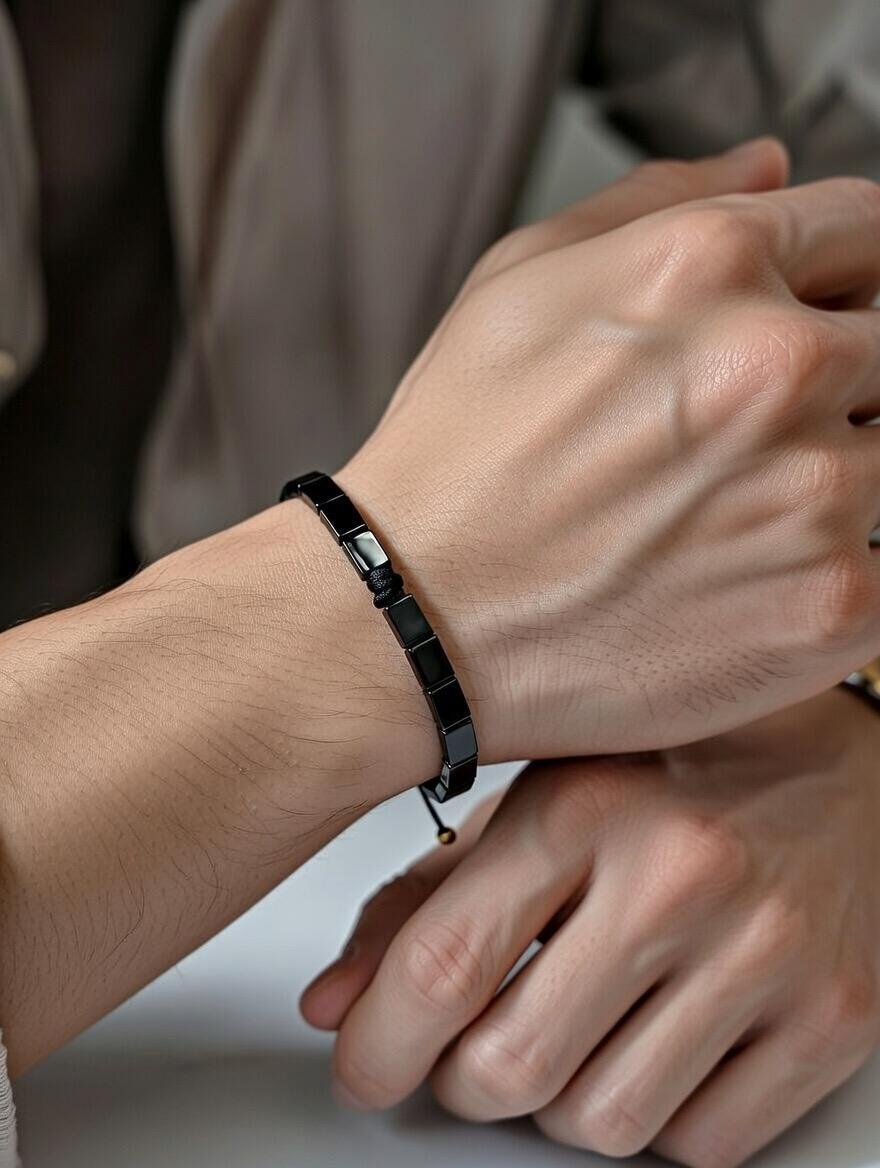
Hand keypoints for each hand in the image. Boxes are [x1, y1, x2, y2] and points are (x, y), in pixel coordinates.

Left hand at [302, 689, 879, 1166]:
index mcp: (587, 803)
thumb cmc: (680, 768)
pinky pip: (703, 1145)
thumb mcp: (540, 795)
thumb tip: (336, 1003)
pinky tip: (657, 1043)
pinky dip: (658, 1118)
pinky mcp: (836, 1017)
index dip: (378, 1043)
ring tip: (577, 1032)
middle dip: (462, 1082)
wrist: (848, 764)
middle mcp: (681, 874)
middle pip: (512, 1066)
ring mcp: (769, 951)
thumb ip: (428, 897)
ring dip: (561, 1103)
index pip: (444, 963)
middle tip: (468, 1052)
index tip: (365, 1064)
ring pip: (602, 1125)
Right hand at [341, 138, 879, 760]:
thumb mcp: (518, 282)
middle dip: (835, 378)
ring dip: (832, 476)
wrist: (414, 621)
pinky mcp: (830, 604)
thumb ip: (658, 200)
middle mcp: (775, 366)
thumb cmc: (454, 460)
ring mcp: (815, 490)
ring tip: (725, 516)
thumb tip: (766, 165)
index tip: (816, 314)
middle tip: (739, 437)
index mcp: (709, 266)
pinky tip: (743, 578)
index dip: (841, 275)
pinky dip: (830, 566)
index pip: (869, 228)